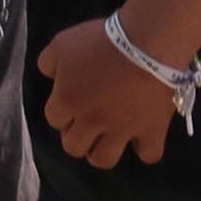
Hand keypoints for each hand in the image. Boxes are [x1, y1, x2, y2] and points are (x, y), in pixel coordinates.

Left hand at [35, 17, 176, 166]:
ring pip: (103, 159)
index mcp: (68, 101)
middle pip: (73, 146)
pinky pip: (149, 155)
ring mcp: (122, 130)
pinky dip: (145, 150)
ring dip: (101, 152)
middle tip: (86, 124)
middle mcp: (92, 121)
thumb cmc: (101, 40)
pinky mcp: (152, 131)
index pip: (54, 119)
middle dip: (76, 136)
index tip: (70, 101)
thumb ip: (49, 63)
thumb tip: (50, 76)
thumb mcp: (62, 43)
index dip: (60, 111)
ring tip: (107, 140)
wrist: (146, 43)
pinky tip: (142, 139)